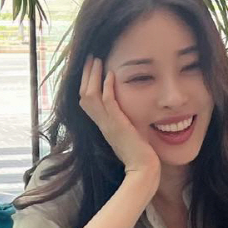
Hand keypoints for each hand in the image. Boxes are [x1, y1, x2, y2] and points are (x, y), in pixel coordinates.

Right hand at [78, 55, 160, 179]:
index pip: (87, 102)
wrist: (144, 170)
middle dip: (86, 75)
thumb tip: (131, 112)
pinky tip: (111, 74)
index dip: (86, 84)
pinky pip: (107, 102)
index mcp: (103, 125)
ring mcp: (108, 125)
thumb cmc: (141, 155)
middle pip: (83, 96)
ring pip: (90, 96)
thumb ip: (126, 122)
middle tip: (91, 57)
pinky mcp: (118, 126)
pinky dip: (107, 87)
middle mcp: (102, 124)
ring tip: (97, 60)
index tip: (92, 68)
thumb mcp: (130, 134)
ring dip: (93, 76)